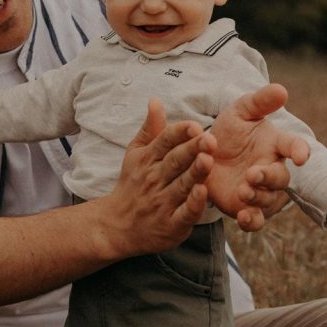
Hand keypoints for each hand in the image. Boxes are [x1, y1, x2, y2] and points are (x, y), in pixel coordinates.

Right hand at [98, 98, 216, 257]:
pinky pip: (184, 213)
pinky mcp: (171, 224)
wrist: (117, 226)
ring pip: (182, 185)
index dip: (179, 133)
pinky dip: (193, 204)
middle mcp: (154, 179)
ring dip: (195, 173)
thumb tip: (156, 100)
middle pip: (175, 161)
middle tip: (209, 139)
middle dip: (192, 149)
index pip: (164, 142)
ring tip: (208, 160)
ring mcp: (162, 202)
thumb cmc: (133, 185)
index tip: (194, 125)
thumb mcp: (136, 154)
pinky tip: (202, 192)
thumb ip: (151, 129)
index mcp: (148, 160)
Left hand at [207, 84, 310, 230]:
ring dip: (257, 196)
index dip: (299, 150)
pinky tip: (243, 217)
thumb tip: (281, 89)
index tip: (301, 155)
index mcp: (274, 145)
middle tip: (253, 173)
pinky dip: (252, 221)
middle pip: (280, 178)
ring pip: (268, 200)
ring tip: (242, 190)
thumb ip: (259, 102)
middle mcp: (271, 170)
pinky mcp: (245, 208)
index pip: (293, 146)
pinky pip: (255, 220)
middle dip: (269, 177)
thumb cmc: (229, 132)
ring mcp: (260, 191)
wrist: (204, 156)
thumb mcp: (240, 112)